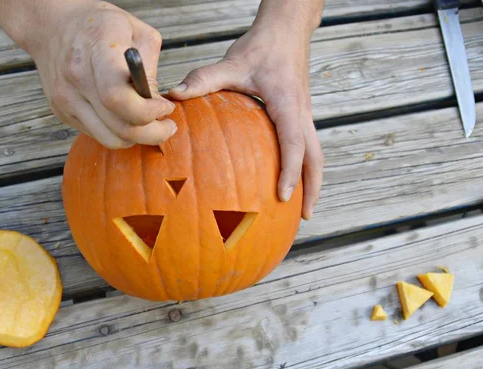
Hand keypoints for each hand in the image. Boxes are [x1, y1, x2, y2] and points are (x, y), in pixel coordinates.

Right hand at [0, 0, 176, 148]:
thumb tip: (158, 106)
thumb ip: (149, 70)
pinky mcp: (61, 111)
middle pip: (118, 127)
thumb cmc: (99, 25)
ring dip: (135, 138)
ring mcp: (66, 98)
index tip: (165, 108)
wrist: (52, 25)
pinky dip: (116, 132)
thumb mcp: (136, 31)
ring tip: (148, 124)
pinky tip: (124, 117)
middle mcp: (77, 77)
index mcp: (97, 49)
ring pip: (109, 139)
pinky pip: (97, 134)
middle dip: (152, 134)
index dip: (148, 112)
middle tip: (167, 127)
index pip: (118, 97)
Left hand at [168, 2, 323, 219]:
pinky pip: (305, 145)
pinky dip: (302, 165)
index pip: (294, 143)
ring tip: (302, 207)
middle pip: (316, 157)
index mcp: (288, 105)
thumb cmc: (261, 46)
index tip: (284, 197)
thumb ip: (203, 79)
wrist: (286, 30)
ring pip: (315, 153)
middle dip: (313, 187)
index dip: (291, 172)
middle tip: (304, 216)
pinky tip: (287, 177)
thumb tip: (173, 96)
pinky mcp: (299, 113)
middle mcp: (302, 113)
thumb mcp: (231, 62)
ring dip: (311, 180)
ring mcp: (303, 114)